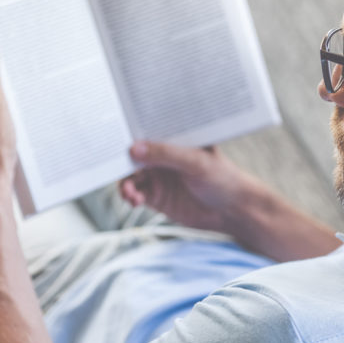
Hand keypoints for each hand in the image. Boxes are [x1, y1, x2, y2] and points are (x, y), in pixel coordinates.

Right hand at [120, 141, 262, 232]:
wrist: (232, 211)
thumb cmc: (222, 178)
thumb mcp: (196, 162)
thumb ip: (166, 154)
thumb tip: (134, 148)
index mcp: (173, 139)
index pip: (147, 130)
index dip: (130, 132)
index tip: (114, 136)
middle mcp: (162, 155)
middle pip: (133, 154)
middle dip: (120, 159)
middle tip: (111, 166)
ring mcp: (158, 175)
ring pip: (131, 175)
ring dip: (125, 182)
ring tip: (130, 192)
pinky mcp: (156, 196)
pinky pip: (135, 193)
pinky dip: (130, 195)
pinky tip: (134, 200)